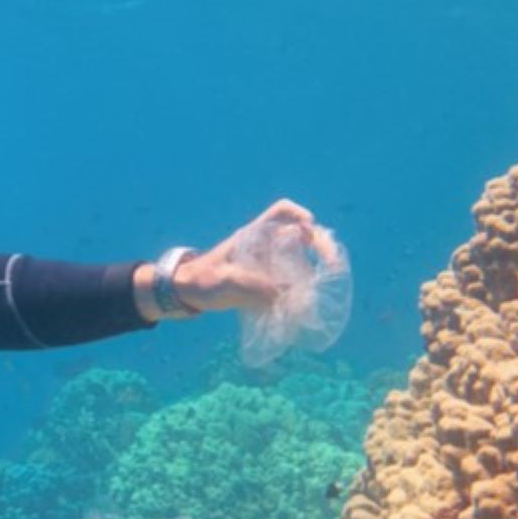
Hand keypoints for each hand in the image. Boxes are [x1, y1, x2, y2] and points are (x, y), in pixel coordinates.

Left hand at [173, 199, 342, 313]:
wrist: (183, 293)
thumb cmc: (201, 281)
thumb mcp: (227, 282)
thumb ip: (257, 288)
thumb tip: (289, 298)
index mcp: (253, 236)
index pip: (280, 212)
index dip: (299, 215)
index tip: (311, 228)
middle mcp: (262, 246)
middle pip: (299, 236)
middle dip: (320, 247)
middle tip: (333, 266)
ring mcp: (263, 264)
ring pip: (296, 262)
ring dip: (310, 274)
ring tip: (318, 294)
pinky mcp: (261, 282)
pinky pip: (287, 282)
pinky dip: (297, 291)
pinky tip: (302, 306)